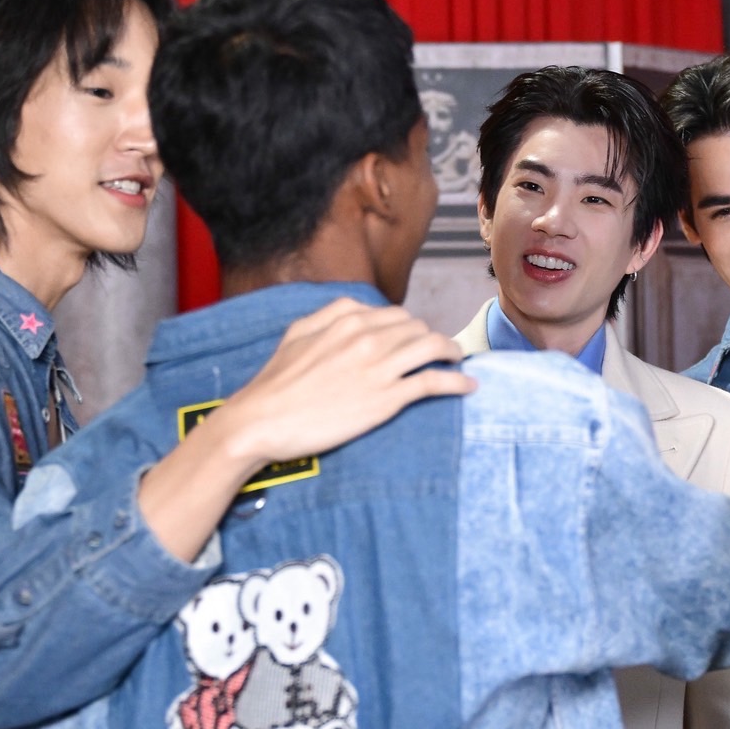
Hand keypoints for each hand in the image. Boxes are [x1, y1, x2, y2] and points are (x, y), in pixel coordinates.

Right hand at [211, 299, 475, 465]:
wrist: (261, 421)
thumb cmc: (275, 382)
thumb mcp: (297, 333)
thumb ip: (329, 314)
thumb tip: (356, 307)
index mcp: (347, 320)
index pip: (396, 316)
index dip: (411, 327)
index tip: (416, 339)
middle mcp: (368, 337)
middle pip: (418, 329)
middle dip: (432, 338)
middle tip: (439, 352)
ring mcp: (379, 368)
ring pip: (432, 348)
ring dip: (451, 353)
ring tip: (458, 362)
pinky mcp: (387, 399)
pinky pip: (433, 382)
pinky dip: (456, 381)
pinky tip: (468, 385)